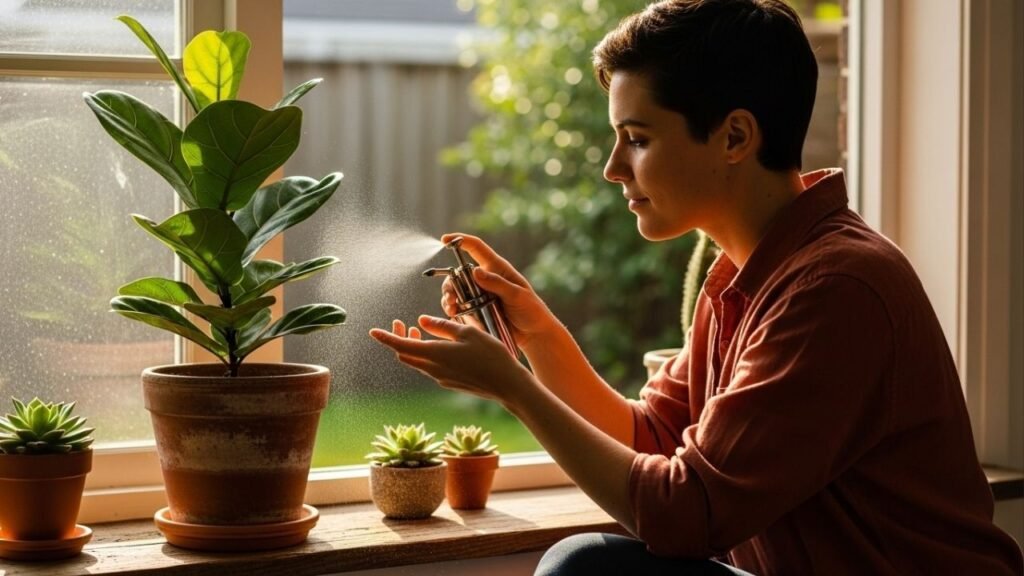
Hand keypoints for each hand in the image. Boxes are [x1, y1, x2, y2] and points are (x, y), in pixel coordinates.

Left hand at [369, 315, 536, 404]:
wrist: (507, 385)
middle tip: (401, 324)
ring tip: (418, 332)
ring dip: (413, 347)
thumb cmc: (490, 355)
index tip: (373, 331)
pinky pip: (430, 368)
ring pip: (417, 362)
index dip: (386, 337)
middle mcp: (433, 369)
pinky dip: (426, 355)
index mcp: (434, 354)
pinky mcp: (450, 383)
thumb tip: (421, 322)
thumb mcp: (467, 332)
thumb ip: (441, 326)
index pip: (401, 346)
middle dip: (399, 340)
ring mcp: (441, 378)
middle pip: (405, 356)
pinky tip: (437, 346)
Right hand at [439, 233, 554, 349]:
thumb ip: (497, 283)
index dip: (460, 241)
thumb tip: (474, 270)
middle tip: (450, 297)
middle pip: (459, 274)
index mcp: (497, 269)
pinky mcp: (477, 310)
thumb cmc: (531, 310)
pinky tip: (453, 314)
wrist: (534, 334)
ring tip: (451, 308)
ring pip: (456, 291)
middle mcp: (485, 279)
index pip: (476, 248)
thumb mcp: (517, 295)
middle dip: (449, 283)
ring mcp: (480, 295)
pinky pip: (459, 306)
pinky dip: (452, 309)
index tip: (444, 240)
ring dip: (448, 297)